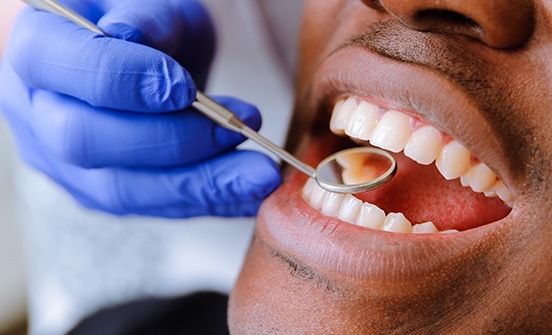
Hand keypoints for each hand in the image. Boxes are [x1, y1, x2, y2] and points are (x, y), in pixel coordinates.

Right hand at [0, 0, 280, 217]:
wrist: (142, 62)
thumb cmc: (145, 24)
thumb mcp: (151, 3)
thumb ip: (144, 17)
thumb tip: (131, 37)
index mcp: (36, 49)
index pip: (57, 68)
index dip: (122, 80)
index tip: (185, 87)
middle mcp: (36, 113)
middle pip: (86, 141)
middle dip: (171, 140)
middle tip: (237, 130)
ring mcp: (64, 161)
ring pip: (122, 190)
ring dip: (199, 185)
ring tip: (259, 175)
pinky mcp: (102, 191)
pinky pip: (152, 207)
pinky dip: (205, 201)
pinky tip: (247, 193)